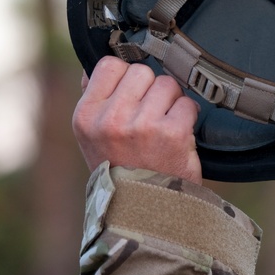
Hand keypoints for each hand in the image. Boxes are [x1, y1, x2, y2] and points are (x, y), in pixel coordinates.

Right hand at [73, 56, 201, 184]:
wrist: (145, 209)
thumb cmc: (121, 169)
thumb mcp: (93, 137)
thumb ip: (96, 100)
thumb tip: (103, 65)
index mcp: (86, 115)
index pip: (110, 65)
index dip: (126, 77)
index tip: (133, 95)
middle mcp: (111, 119)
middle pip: (142, 72)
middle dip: (151, 90)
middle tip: (151, 114)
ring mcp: (142, 125)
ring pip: (167, 84)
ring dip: (171, 102)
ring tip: (164, 125)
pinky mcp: (171, 133)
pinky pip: (187, 104)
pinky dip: (188, 116)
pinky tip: (178, 134)